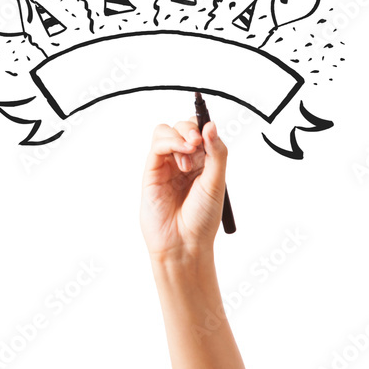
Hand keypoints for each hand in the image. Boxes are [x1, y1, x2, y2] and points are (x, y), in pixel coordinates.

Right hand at [140, 117, 227, 260]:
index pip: (202, 132)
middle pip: (183, 127)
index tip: (209, 132)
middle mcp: (185, 161)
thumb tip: (211, 125)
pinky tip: (182, 158)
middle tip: (198, 142)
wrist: (184, 242)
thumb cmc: (202, 219)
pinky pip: (157, 145)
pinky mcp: (152, 171)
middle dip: (191, 128)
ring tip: (189, 157)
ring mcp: (167, 165)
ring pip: (166, 131)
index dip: (204, 127)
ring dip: (179, 136)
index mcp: (204, 163)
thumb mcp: (217, 182)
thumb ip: (216, 152)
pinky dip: (170, 143)